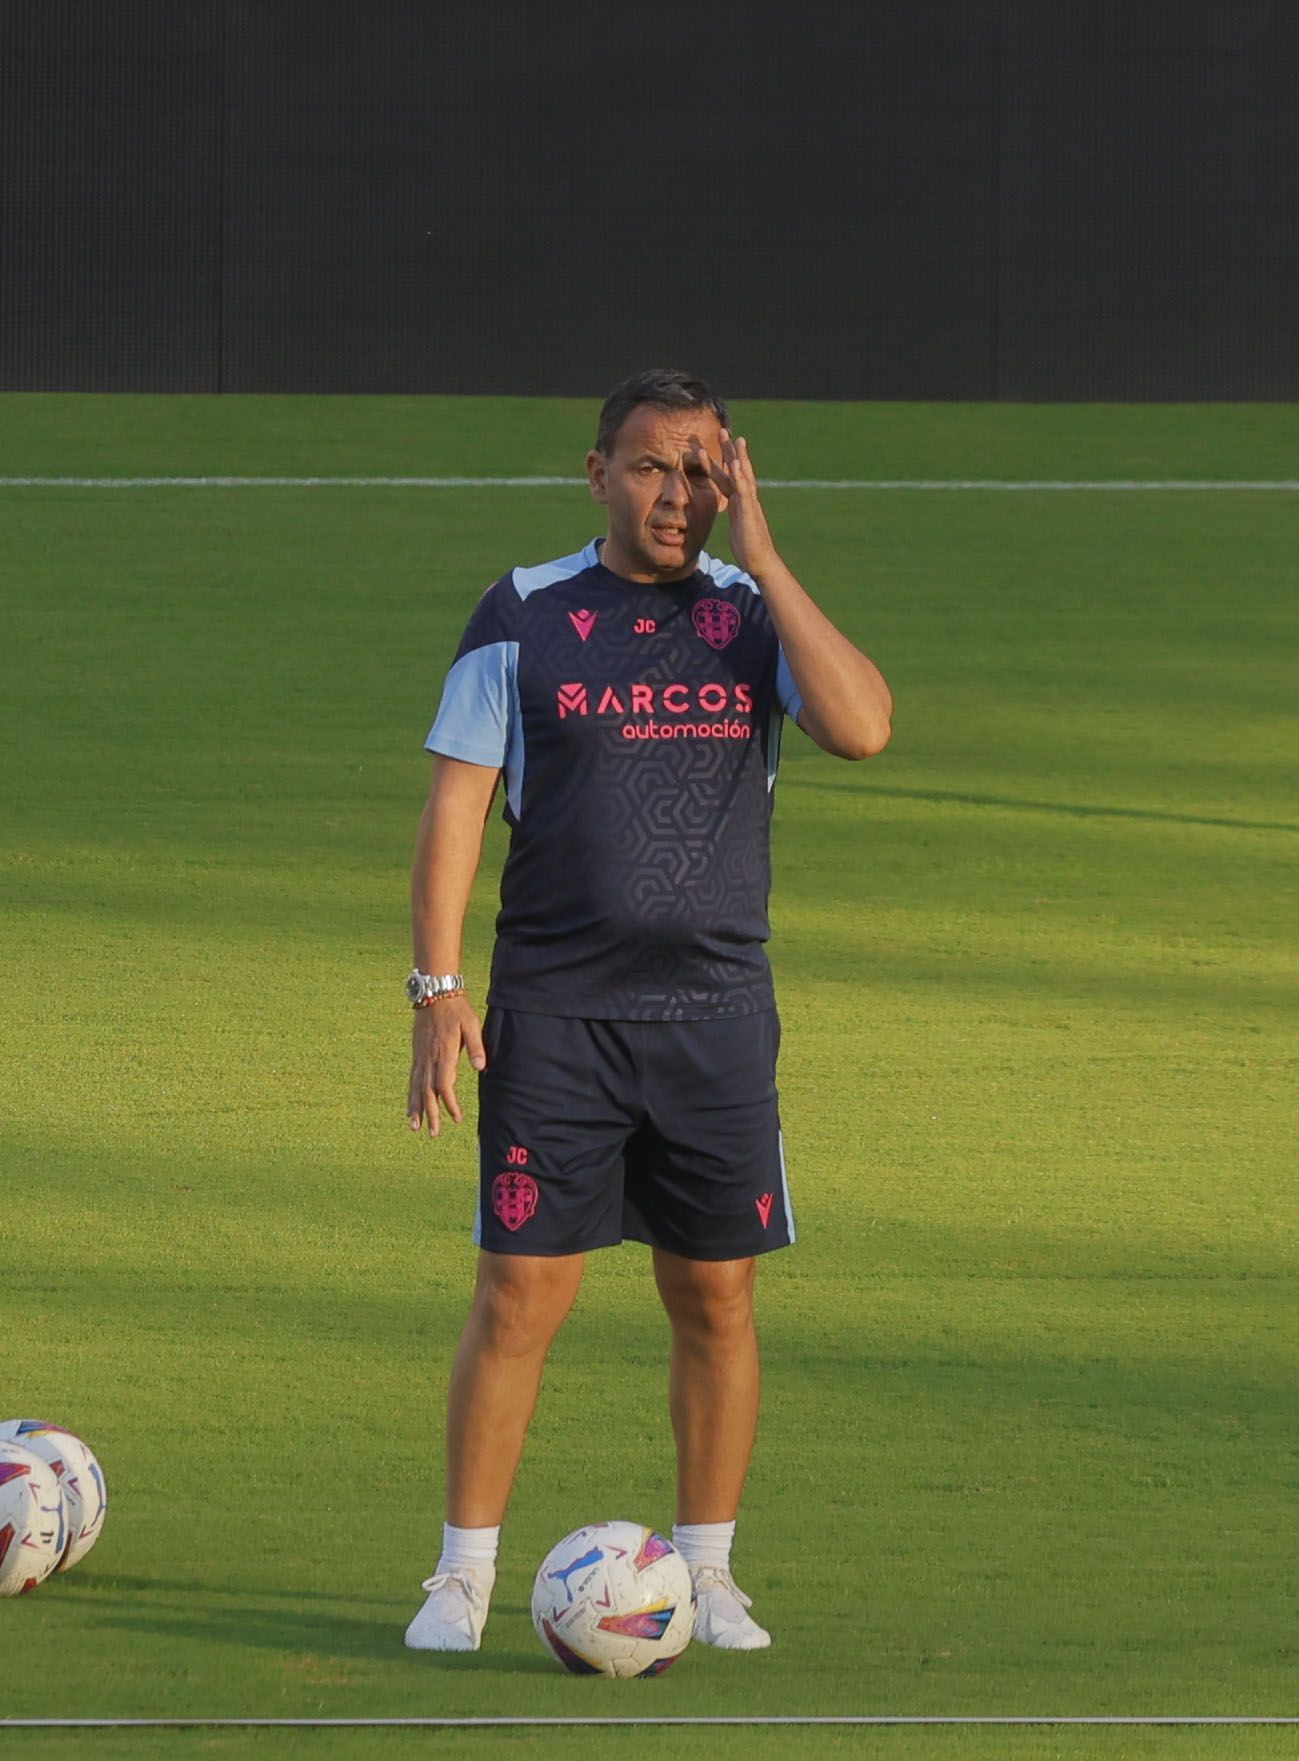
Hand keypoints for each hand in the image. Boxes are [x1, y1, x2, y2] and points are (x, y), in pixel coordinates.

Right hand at [406, 997, 486, 1137]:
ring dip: (416, 1108)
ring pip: (416, 1087)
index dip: (450, 1104)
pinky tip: (410, 1107)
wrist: (434, 993)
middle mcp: (429, 1058)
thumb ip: (477, 1046)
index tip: (457, 1118)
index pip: (445, 1085)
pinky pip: (412, 1079)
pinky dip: (410, 1095)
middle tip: (434, 1134)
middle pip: (428, 1092)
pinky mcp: (417, 1054)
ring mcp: (421, 1057)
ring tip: (416, 1127)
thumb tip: (482, 1067)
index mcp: (445, 1053)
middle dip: (431, 1114)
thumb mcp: (472, 1024)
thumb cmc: (456, 1009)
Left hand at [691, 429, 778, 579]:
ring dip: (738, 457)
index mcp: (740, 502)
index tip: (718, 445)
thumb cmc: (748, 547)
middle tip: (723, 430)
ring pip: (743, 476)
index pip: (729, 477)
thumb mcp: (737, 526)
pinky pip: (744, 491)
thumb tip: (731, 510)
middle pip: (737, 470)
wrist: (760, 562)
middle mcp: (746, 499)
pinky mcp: (750, 512)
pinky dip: (740, 476)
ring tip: (735, 439)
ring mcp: (750, 504)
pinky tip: (737, 463)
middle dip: (730, 451)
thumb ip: (736, 514)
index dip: (723, 462)